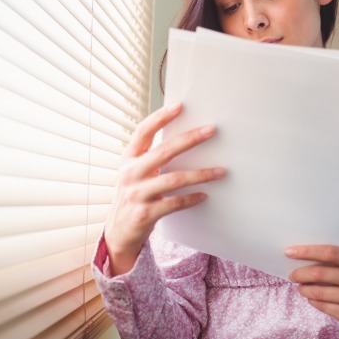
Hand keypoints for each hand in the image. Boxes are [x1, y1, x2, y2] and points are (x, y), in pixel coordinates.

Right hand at [104, 103, 224, 274]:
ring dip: (201, 174)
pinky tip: (204, 195)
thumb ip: (149, 157)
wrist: (117, 232)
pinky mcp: (146, 214)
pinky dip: (192, 198)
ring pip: (174, 179)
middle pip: (164, 151)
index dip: (160, 117)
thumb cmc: (132, 196)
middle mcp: (130, 174)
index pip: (143, 132)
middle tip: (211, 130)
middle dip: (190, 139)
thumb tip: (182, 138)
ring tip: (220, 171)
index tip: (180, 106)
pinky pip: (175, 203)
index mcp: (128, 159)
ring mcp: (137, 194)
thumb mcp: (133, 173)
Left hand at [286, 245, 338, 334]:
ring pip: (318, 292)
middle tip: (292, 275)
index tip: (288, 252)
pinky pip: (322, 306)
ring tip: (300, 287)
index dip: (307, 251)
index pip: (329, 252)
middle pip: (320, 273)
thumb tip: (298, 256)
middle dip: (300, 273)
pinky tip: (312, 298)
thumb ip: (330, 258)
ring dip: (303, 289)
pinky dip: (312, 301)